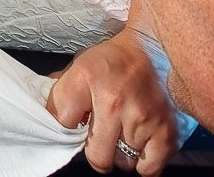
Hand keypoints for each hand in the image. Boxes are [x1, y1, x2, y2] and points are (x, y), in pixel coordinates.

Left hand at [46, 29, 178, 172]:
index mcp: (87, 78)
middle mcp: (114, 102)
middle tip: (101, 135)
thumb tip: (47, 118)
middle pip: (96, 156)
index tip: (75, 122)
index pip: (62, 123)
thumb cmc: (116, 59)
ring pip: (122, 163)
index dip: (66, 126)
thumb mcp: (81, 64)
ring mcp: (142, 120)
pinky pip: (148, 169)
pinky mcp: (166, 133)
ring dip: (121, 153)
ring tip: (124, 133)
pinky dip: (144, 162)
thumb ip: (62, 92)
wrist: (159, 48)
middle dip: (96, 150)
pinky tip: (141, 143)